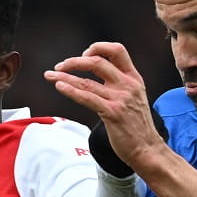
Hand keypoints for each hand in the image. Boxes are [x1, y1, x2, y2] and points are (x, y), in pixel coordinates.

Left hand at [45, 42, 164, 169]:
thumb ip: (119, 85)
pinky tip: (59, 86)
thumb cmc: (137, 126)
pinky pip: (87, 98)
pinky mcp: (112, 113)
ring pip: (86, 82)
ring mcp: (120, 99)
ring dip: (64, 76)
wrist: (147, 149)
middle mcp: (127, 85)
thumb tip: (98, 78)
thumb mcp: (134, 98)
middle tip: (59, 66)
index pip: (117, 50)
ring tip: (49, 75)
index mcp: (133, 78)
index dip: (98, 47)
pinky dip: (70, 90)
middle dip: (74, 62)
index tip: (83, 55)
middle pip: (97, 62)